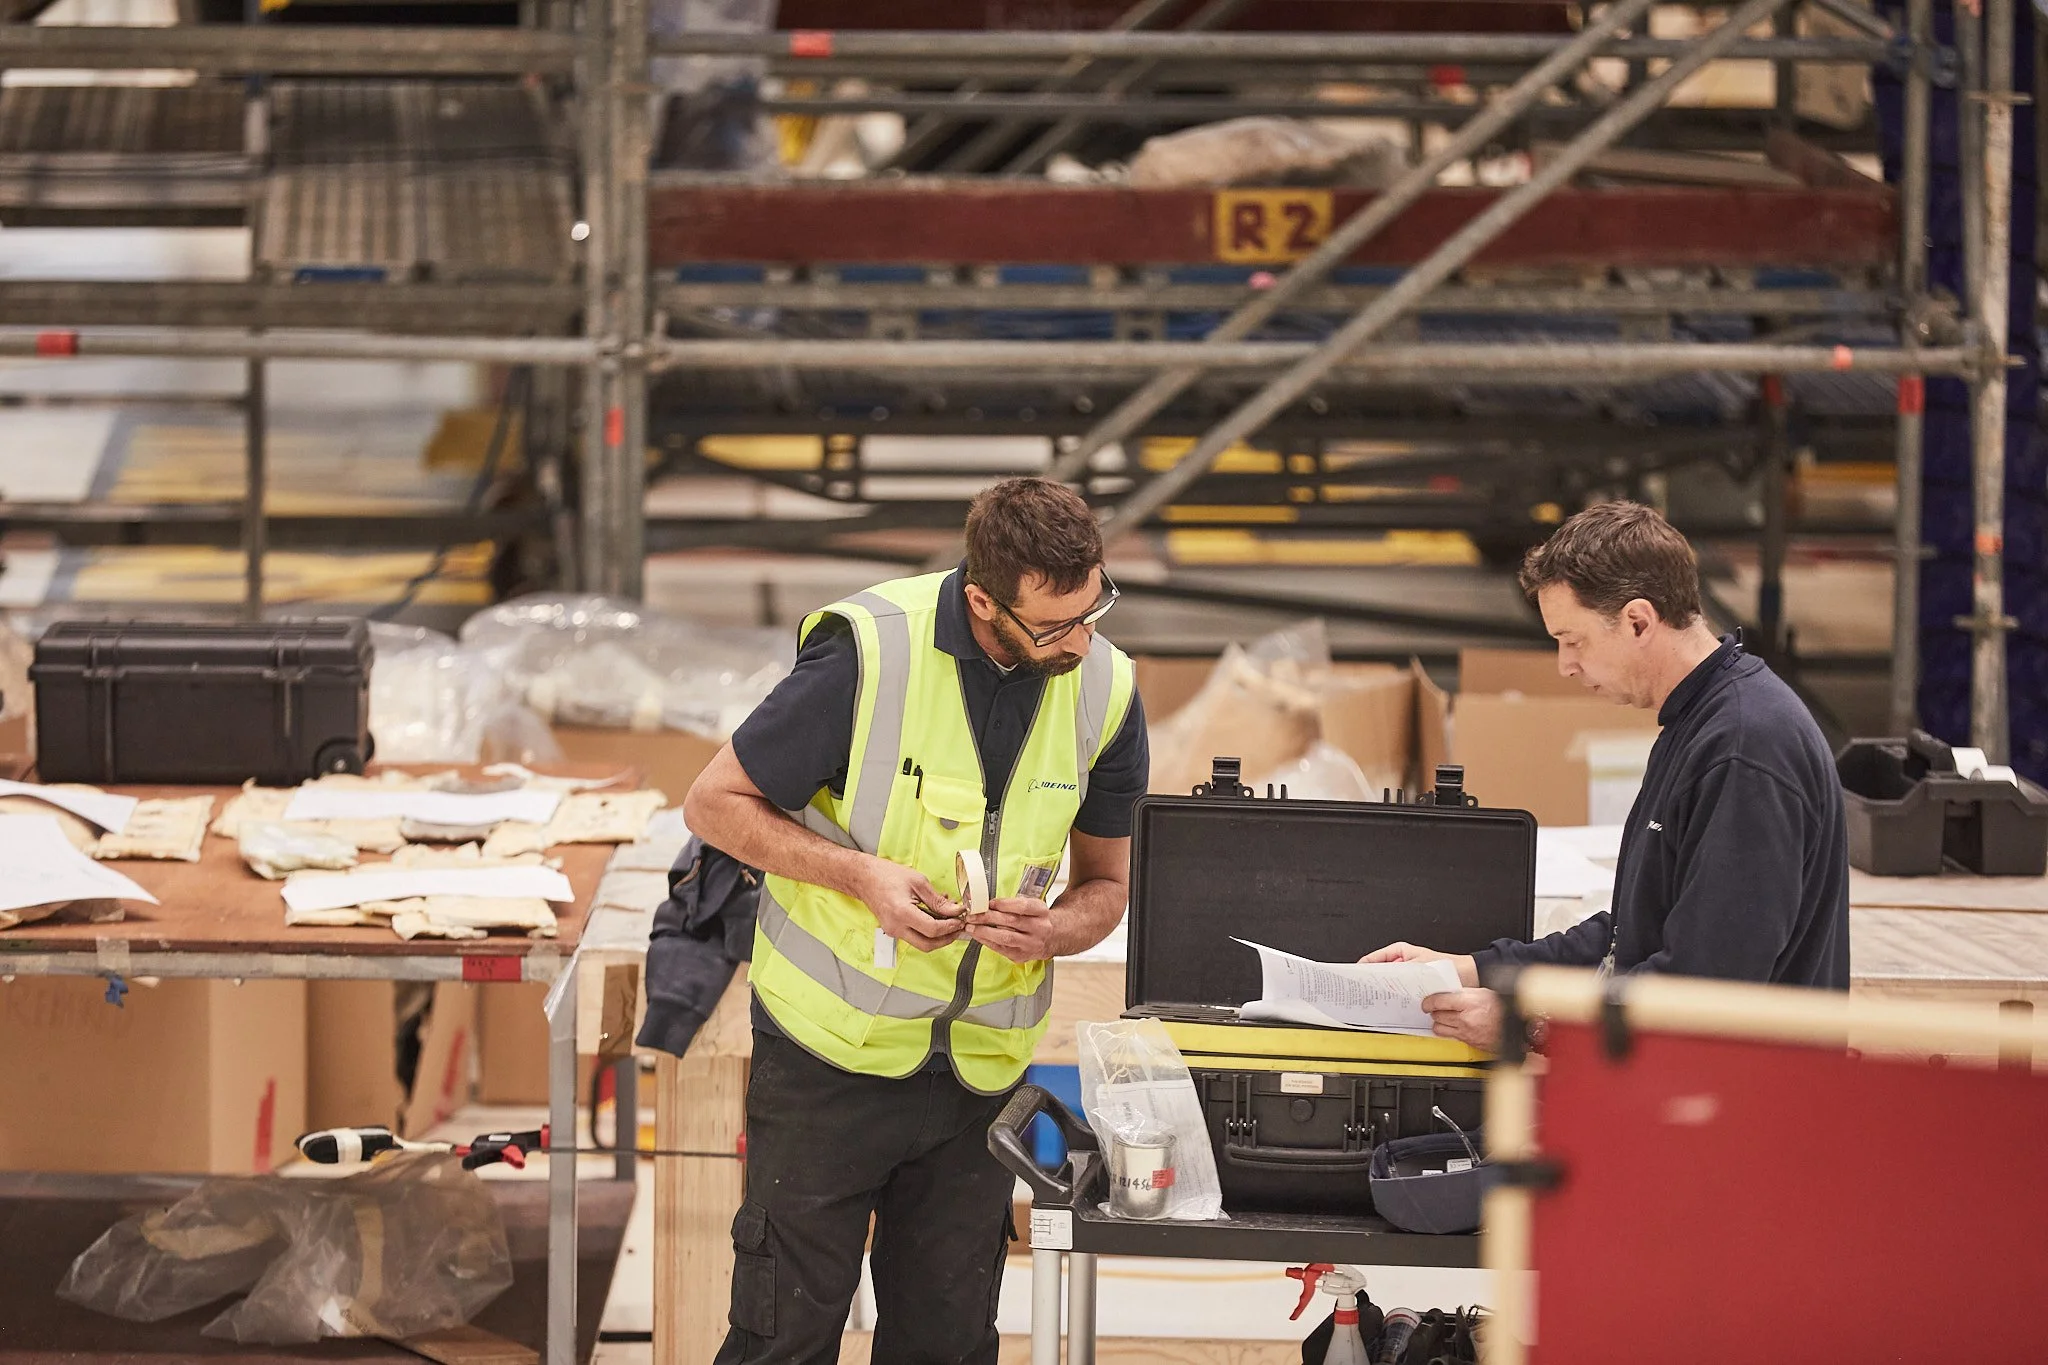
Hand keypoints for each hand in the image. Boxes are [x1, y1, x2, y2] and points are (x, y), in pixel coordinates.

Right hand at [856, 858, 963, 953]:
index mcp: (902, 913)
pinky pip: (914, 937)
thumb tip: (954, 911)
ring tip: (948, 922)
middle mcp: (896, 927)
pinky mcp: (893, 930)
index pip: (932, 929)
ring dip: (938, 937)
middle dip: (947, 939)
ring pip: (921, 944)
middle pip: (927, 945)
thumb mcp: (918, 882)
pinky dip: (927, 931)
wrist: (864, 878)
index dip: (950, 926)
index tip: (960, 919)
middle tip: (958, 928)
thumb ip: (937, 900)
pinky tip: (934, 918)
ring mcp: (893, 931)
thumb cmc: (887, 875)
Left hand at [967, 896, 1056, 963]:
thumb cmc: (1035, 920)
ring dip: (984, 931)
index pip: (1023, 906)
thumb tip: (984, 902)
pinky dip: (987, 941)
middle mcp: (1039, 928)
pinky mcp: (1022, 956)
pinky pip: (1001, 948)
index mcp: (1041, 912)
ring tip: (971, 926)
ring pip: (1005, 937)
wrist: (1051, 939)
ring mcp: (1031, 944)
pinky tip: (978, 935)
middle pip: (1011, 921)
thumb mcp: (1031, 906)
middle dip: (988, 917)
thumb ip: (1012, 904)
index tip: (989, 903)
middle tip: (972, 915)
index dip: (1004, 904)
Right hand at [1360, 942, 1478, 987]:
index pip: (1373, 958)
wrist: (1467, 976)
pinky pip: (1400, 990)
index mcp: (1399, 951)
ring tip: (1378, 997)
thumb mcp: (1419, 967)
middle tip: (1363, 990)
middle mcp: (1402, 961)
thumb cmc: (1448, 967)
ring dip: (1385, 990)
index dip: (1362, 968)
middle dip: (1372, 981)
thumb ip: (1400, 972)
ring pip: (1389, 982)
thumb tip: (1383, 977)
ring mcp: (1407, 973)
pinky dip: (1396, 996)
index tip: (1354, 976)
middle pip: (1379, 971)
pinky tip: (1395, 1003)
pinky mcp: (1414, 984)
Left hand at [1422, 988, 1503, 1051]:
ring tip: (1443, 1017)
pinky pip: (1450, 1037)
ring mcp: (1466, 1032)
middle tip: (1435, 1007)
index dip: (1429, 1002)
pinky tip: (1452, 1026)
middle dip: (1434, 1011)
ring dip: (1438, 1022)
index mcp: (1469, 1003)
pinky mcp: (1468, 1042)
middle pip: (1437, 1015)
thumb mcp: (1483, 993)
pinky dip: (1447, 1031)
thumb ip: (1463, 993)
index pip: (1439, 1002)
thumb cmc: (1503, 1009)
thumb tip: (1449, 993)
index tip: (1426, 1002)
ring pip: (1439, 1028)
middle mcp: (1465, 1019)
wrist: (1517, 1029)